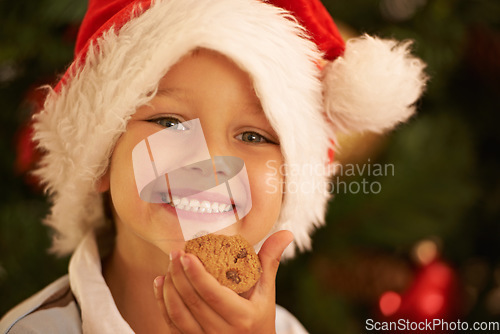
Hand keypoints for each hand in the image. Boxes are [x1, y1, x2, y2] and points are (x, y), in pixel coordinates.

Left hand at [153, 230, 293, 333]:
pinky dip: (162, 304)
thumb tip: (286, 233)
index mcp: (242, 317)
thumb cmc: (260, 318)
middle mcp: (222, 332)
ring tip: (168, 266)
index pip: (213, 295)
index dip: (196, 275)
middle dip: (179, 275)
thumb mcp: (268, 293)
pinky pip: (171, 325)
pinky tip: (160, 284)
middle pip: (192, 302)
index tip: (186, 254)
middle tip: (174, 253)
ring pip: (178, 314)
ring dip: (169, 289)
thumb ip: (271, 261)